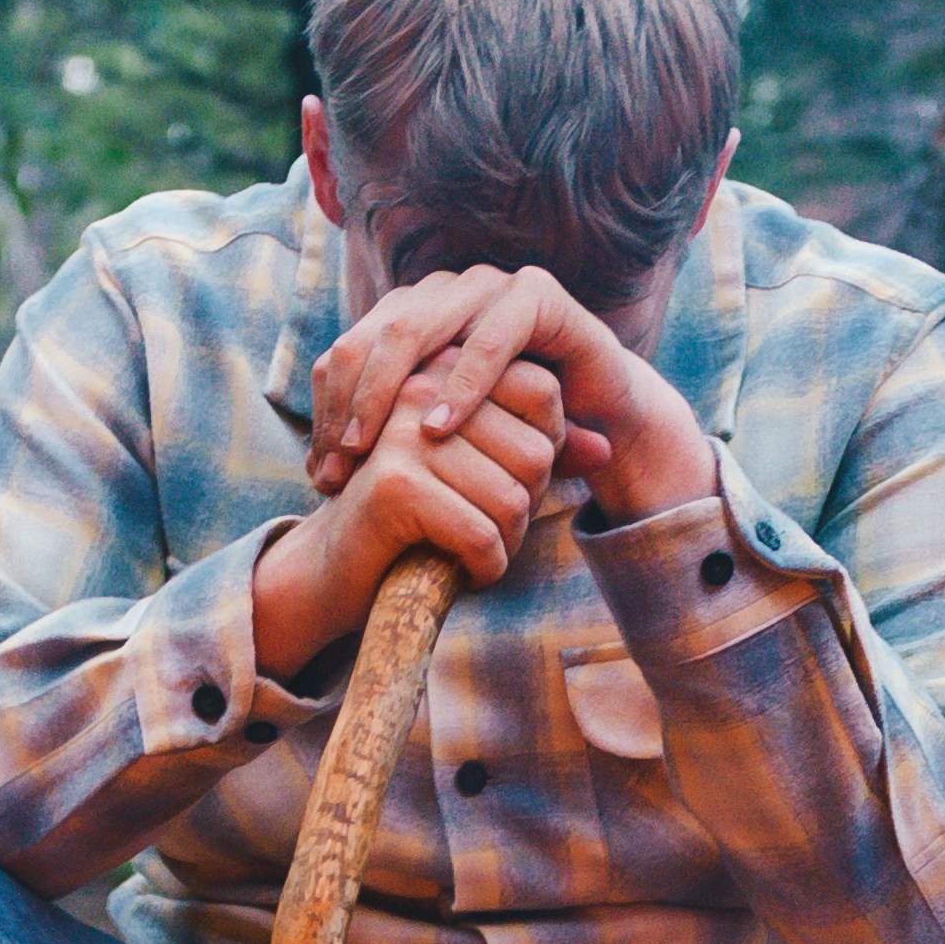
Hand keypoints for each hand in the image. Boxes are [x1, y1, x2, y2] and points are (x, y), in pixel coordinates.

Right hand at [254, 359, 556, 681]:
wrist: (337, 569)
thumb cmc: (416, 519)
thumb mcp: (481, 474)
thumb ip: (540, 454)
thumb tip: (607, 449)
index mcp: (444, 368)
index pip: (542, 392)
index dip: (544, 452)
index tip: (504, 486)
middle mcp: (422, 387)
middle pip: (536, 450)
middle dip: (524, 506)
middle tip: (486, 529)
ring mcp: (405, 433)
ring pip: (513, 497)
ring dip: (507, 544)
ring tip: (473, 553)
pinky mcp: (396, 485)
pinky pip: (481, 535)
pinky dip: (486, 569)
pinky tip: (465, 574)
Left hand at [310, 263, 715, 525]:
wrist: (597, 419)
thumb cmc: (508, 433)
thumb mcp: (437, 442)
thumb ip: (383, 447)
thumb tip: (312, 475)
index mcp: (409, 316)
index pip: (346, 353)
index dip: (328, 411)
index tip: (321, 473)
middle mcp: (441, 293)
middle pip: (371, 337)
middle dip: (348, 405)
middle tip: (338, 465)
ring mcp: (487, 286)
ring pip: (416, 328)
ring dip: (388, 393)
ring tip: (372, 449)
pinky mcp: (536, 296)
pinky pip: (490, 338)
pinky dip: (463, 385)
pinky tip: (441, 430)